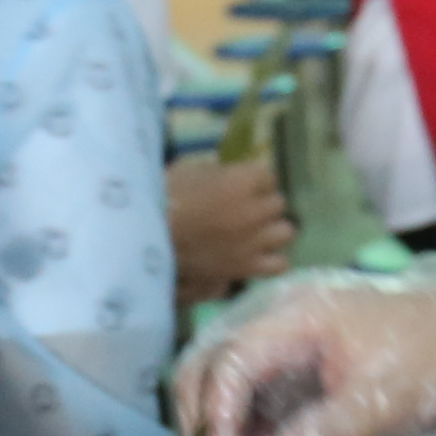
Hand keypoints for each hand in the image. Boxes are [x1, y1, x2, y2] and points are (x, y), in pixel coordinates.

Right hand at [164, 150, 295, 303]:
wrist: (149, 238)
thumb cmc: (164, 197)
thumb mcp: (189, 169)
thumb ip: (217, 171)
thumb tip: (227, 175)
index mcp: (243, 181)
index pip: (268, 176)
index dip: (254, 181)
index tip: (241, 186)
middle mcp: (256, 210)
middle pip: (278, 204)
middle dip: (263, 205)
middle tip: (244, 210)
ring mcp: (255, 241)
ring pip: (285, 232)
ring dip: (272, 230)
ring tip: (255, 233)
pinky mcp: (247, 267)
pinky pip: (278, 265)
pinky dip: (271, 260)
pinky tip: (256, 256)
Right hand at [169, 257, 435, 435]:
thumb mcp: (390, 401)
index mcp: (295, 313)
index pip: (228, 366)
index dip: (218, 426)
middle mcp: (274, 322)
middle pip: (206, 371)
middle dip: (208, 435)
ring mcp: (280, 347)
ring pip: (224, 394)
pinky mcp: (292, 374)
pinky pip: (253, 409)